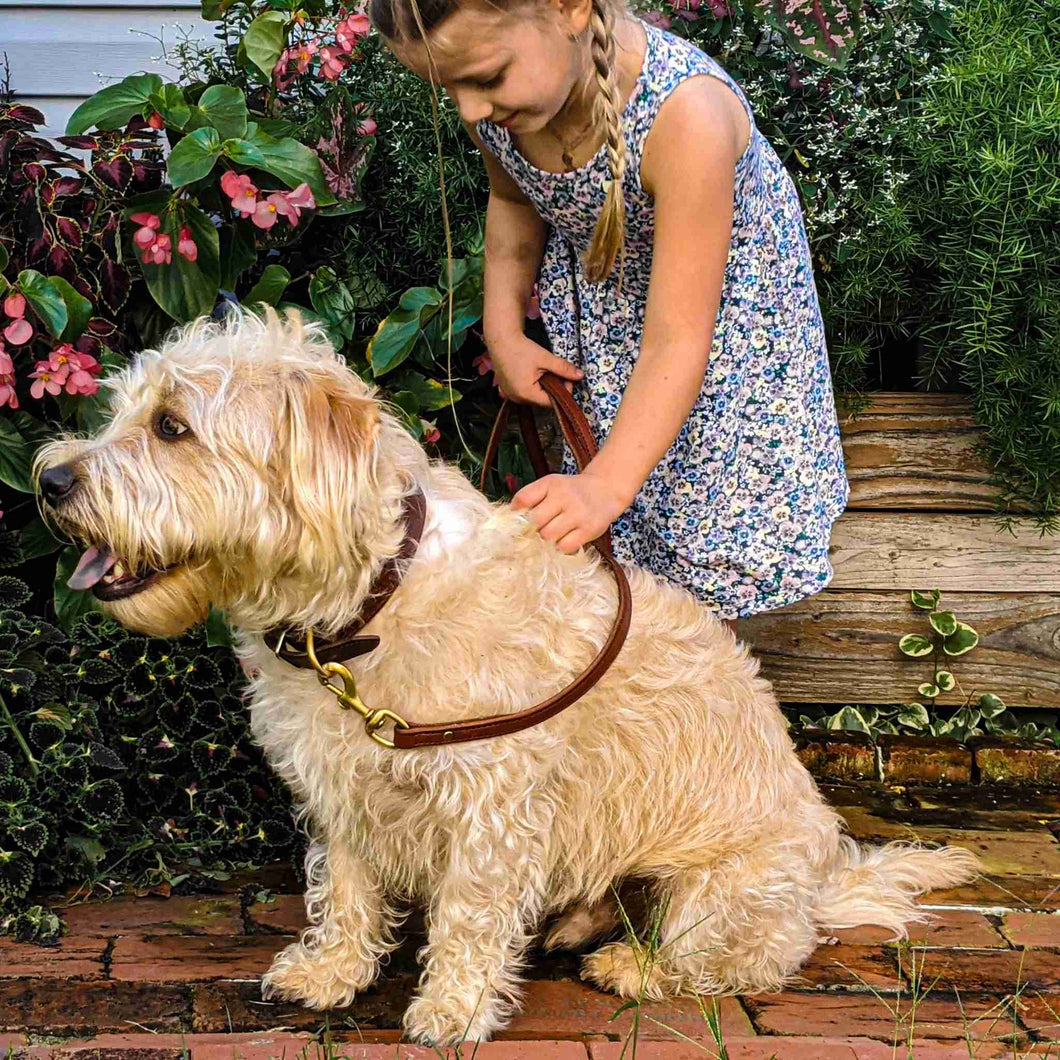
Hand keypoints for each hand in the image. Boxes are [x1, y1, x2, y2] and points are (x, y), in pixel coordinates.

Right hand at [487, 331, 582, 406]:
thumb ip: (563, 368)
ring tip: (542, 371)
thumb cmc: (521, 348)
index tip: (567, 378)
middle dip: (552, 388)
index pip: (551, 402)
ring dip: (542, 387)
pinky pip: (524, 393)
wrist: (501, 340)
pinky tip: (532, 374)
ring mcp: (510, 396)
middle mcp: (517, 398)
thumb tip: (580, 375)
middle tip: (556, 372)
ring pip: (534, 397)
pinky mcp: (507, 391)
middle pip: (542, 400)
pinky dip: (531, 386)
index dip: (562, 391)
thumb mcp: (545, 358)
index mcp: (526, 393)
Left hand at [511, 471, 628, 553]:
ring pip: (548, 536)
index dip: (515, 514)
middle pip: (535, 521)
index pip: (523, 499)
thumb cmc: (570, 492)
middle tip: (535, 532)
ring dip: (545, 540)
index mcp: (550, 484)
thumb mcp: (550, 485)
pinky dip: (560, 547)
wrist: (605, 490)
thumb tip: (508, 517)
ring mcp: (578, 513)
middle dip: (531, 530)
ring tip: (550, 536)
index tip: (516, 522)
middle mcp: (564, 496)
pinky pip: (565, 546)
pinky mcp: (589, 529)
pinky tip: (562, 541)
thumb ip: (530, 497)